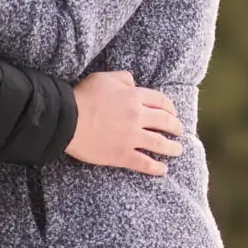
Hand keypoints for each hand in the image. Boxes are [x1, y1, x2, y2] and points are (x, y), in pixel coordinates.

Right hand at [67, 71, 183, 176]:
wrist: (67, 120)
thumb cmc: (83, 96)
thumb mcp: (105, 78)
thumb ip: (123, 79)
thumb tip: (133, 83)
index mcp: (134, 97)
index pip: (160, 101)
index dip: (170, 107)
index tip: (173, 112)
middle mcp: (137, 116)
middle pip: (164, 122)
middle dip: (175, 127)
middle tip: (179, 131)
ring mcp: (131, 137)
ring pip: (159, 143)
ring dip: (172, 148)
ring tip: (178, 150)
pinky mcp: (122, 155)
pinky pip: (144, 163)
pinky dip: (155, 167)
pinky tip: (162, 170)